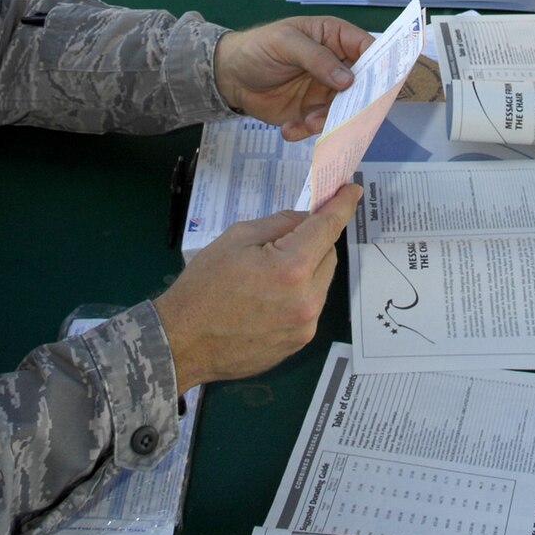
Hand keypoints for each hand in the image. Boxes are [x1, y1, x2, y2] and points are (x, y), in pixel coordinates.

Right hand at [156, 185, 360, 389]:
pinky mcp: (299, 344)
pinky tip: (268, 298)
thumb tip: (307, 220)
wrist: (182, 342)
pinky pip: (310, 307)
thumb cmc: (203, 285)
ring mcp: (305, 326)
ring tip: (268, 274)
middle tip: (283, 241)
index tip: (353, 191)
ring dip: (307, 270)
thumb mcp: (236, 238)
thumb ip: (279, 224)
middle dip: (314, 242)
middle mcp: (307, 299)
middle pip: (328, 255)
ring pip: (321, 283)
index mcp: (291, 268)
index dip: (343, 205)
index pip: (328, 228)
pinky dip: (299, 294)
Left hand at [214, 15, 373, 139]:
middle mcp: (336, 65)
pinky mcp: (311, 112)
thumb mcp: (286, 44)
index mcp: (334, 38)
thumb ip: (317, 59)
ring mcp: (324, 90)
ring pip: (343, 109)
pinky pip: (320, 125)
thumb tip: (349, 79)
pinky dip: (307, 131)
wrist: (229, 76)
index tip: (382, 85)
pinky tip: (289, 129)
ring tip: (307, 121)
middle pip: (361, 85)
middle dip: (355, 102)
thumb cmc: (258, 48)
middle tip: (346, 114)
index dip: (379, 64)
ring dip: (328, 120)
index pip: (367, 48)